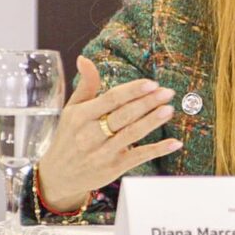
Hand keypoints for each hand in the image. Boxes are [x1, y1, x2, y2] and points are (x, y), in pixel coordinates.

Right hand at [38, 56, 181, 210]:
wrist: (59, 175)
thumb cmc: (69, 137)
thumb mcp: (72, 109)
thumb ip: (85, 85)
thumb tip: (84, 59)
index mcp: (81, 116)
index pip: (111, 99)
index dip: (132, 91)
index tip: (151, 83)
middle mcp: (91, 134)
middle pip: (124, 115)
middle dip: (148, 102)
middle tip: (167, 92)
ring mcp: (103, 152)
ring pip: (132, 133)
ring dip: (153, 121)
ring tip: (169, 109)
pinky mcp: (113, 168)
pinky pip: (139, 156)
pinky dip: (158, 150)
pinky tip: (174, 143)